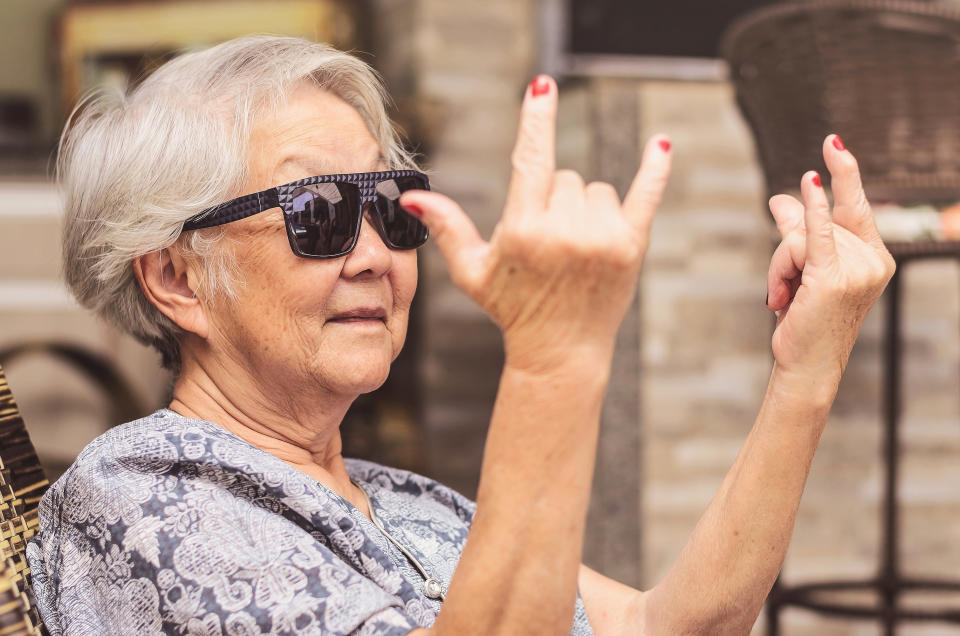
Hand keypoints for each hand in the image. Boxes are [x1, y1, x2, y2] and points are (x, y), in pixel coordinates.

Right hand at [399, 76, 671, 371]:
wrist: (561, 350)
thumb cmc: (512, 308)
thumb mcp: (472, 271)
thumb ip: (447, 227)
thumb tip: (412, 196)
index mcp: (525, 231)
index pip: (531, 159)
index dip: (537, 119)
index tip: (542, 84)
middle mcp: (565, 231)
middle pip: (564, 176)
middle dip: (553, 198)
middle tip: (548, 243)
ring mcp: (602, 238)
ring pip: (595, 189)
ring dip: (584, 208)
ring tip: (574, 248)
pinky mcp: (631, 246)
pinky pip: (646, 195)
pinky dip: (654, 170)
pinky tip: (661, 146)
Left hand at [766, 135, 894, 382]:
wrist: (805, 365)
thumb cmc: (805, 321)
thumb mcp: (802, 271)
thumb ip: (797, 232)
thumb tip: (782, 197)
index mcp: (876, 257)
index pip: (851, 209)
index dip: (843, 174)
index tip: (832, 142)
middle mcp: (873, 260)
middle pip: (818, 223)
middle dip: (787, 250)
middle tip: (783, 287)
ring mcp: (858, 269)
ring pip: (801, 236)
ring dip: (779, 267)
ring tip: (780, 299)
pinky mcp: (833, 278)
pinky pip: (817, 234)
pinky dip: (813, 208)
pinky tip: (812, 181)